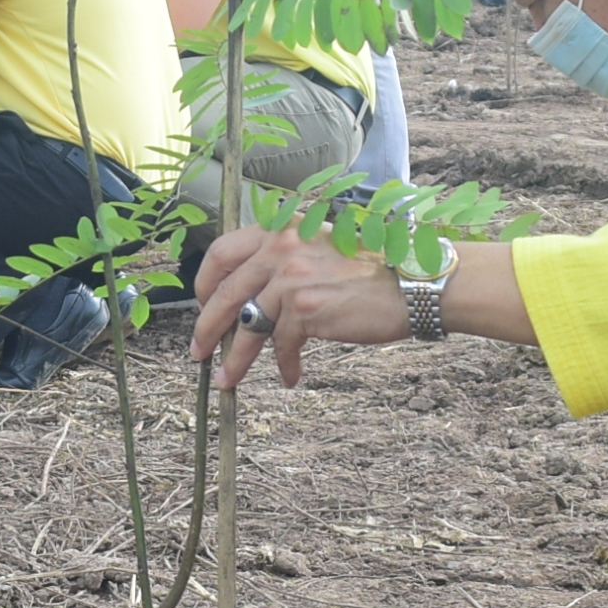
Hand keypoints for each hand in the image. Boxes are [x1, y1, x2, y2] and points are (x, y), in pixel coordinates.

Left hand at [187, 221, 409, 389]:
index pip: (221, 252)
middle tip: (198, 351)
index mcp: (279, 228)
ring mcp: (291, 279)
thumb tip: (245, 298)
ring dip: (234, 359)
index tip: (202, 306)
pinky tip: (291, 376)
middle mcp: (280, 248)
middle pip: (225, 294)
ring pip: (248, 327)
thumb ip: (283, 258)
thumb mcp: (318, 246)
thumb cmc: (368, 270)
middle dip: (206, 328)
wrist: (410, 283)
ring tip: (226, 379)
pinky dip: (285, 365)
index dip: (204, 284)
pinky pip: (282, 345)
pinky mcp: (306, 310)